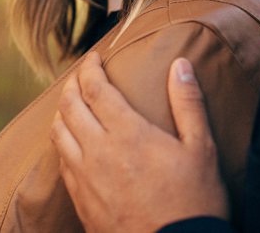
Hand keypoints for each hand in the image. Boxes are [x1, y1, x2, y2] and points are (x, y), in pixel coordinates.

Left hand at [51, 52, 229, 232]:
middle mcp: (98, 152)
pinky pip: (62, 163)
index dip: (89, 68)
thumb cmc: (194, 201)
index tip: (93, 57)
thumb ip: (188, 103)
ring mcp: (85, 179)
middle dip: (71, 84)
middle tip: (80, 75)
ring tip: (71, 103)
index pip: (95, 88)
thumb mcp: (202, 149)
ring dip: (62, 112)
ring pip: (58, 134)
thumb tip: (180, 64)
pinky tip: (72, 143)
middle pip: (69, 106)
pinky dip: (62, 143)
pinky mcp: (81, 201)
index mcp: (127, 134)